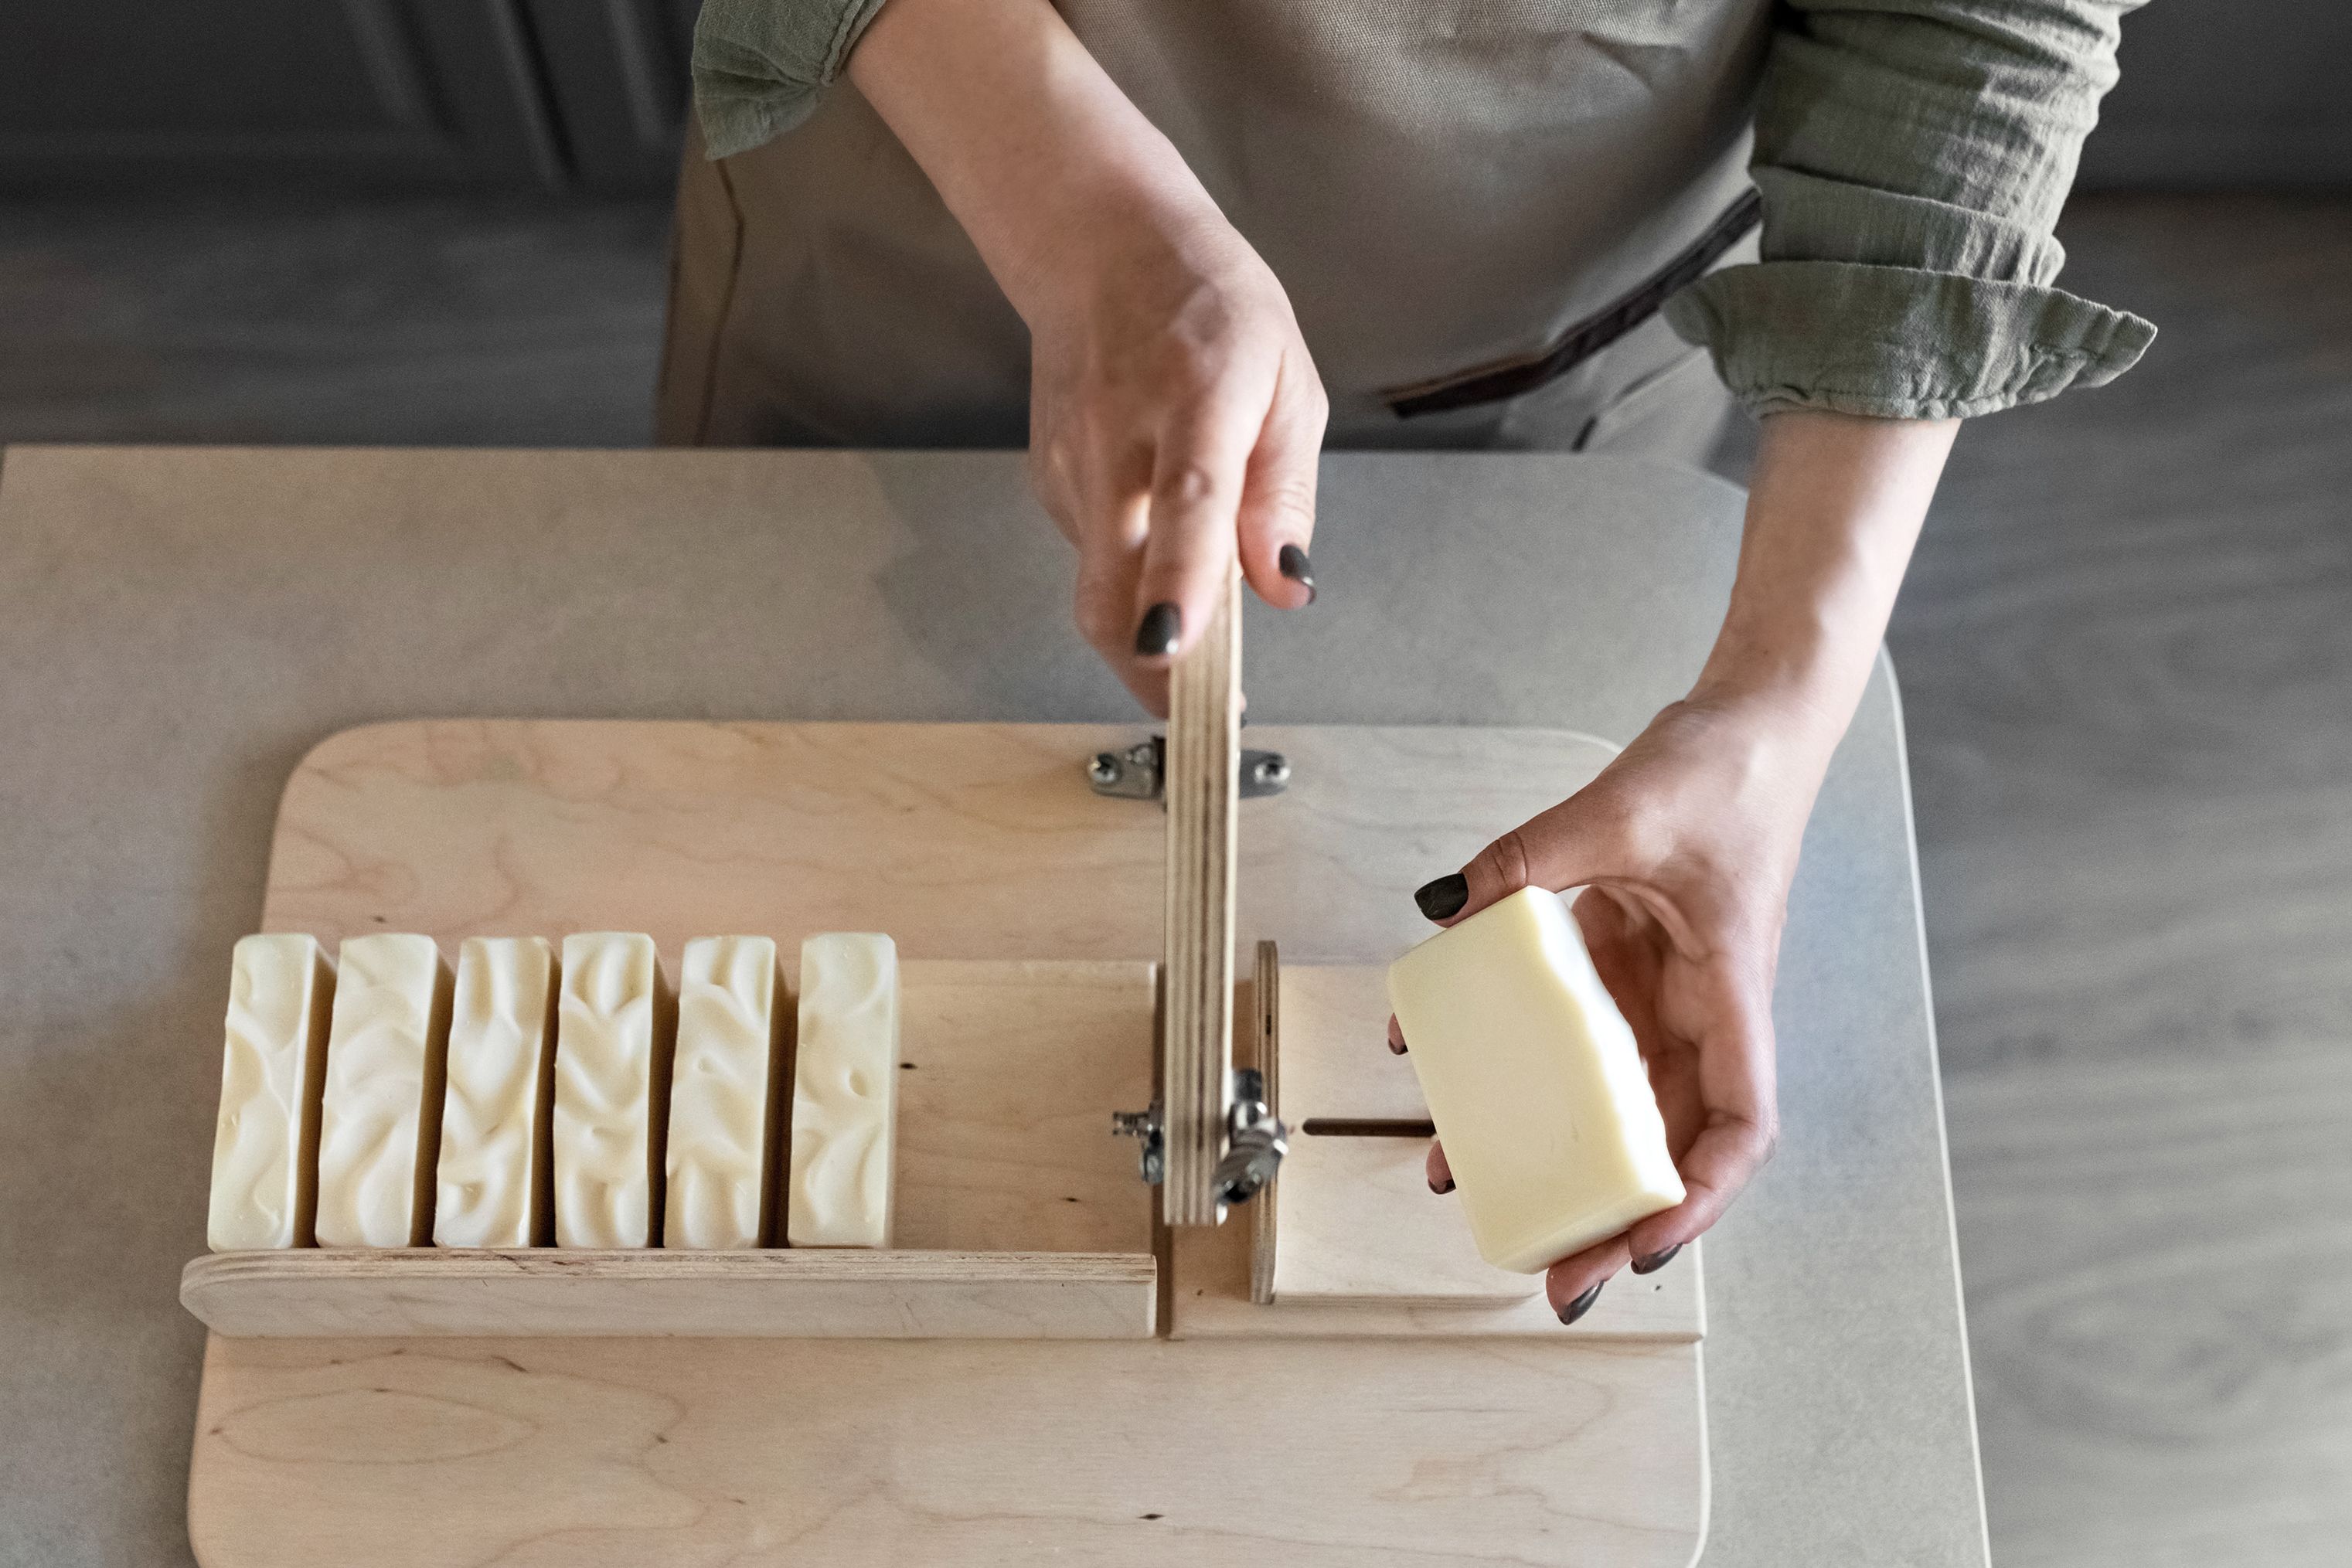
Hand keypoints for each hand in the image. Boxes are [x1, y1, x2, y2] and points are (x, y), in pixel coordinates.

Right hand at [846, 0, 1322, 714]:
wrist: (1102, 247)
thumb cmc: (1211, 309)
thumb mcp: (1288, 383)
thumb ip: (1285, 494)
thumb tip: (1286, 587)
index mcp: (1196, 398)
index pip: (1185, 503)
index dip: (1179, 584)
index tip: (1174, 648)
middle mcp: (1120, 436)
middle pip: (1113, 581)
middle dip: (1152, 665)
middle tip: (1203, 711)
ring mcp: (1072, 465)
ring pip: (1099, 588)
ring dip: (1147, 628)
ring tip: (1197, 616)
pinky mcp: (1048, 485)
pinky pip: (1094, 560)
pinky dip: (1131, 579)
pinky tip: (1158, 538)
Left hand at [1393, 408, 1957, 1322]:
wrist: (1748, 719)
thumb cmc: (1725, 767)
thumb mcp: (1621, 807)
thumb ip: (1530, 855)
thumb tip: (1443, 907)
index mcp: (1729, 988)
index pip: (1739, 1126)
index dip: (1698, 1198)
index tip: (1641, 1244)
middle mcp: (1701, 1005)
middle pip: (1668, 1138)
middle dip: (1613, 1214)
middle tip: (1550, 1273)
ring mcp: (1663, 986)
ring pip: (1615, 1097)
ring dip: (1558, 1150)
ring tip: (1475, 1185)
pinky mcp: (1628, 958)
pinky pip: (1576, 1029)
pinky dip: (1526, 1062)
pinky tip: (1458, 1073)